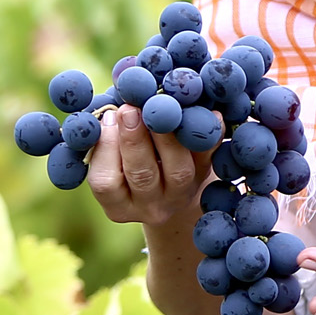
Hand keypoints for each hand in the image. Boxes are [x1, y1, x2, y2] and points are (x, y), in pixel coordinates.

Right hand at [86, 103, 211, 229]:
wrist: (170, 175)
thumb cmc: (127, 157)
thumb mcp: (112, 154)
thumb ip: (108, 136)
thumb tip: (110, 112)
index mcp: (118, 204)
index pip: (106, 183)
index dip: (106, 149)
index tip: (108, 116)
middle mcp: (150, 206)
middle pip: (142, 176)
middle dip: (135, 140)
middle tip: (130, 109)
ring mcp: (181, 195)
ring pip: (178, 171)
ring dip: (168, 137)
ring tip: (159, 108)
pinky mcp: (205, 177)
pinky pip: (209, 157)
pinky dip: (209, 134)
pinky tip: (207, 113)